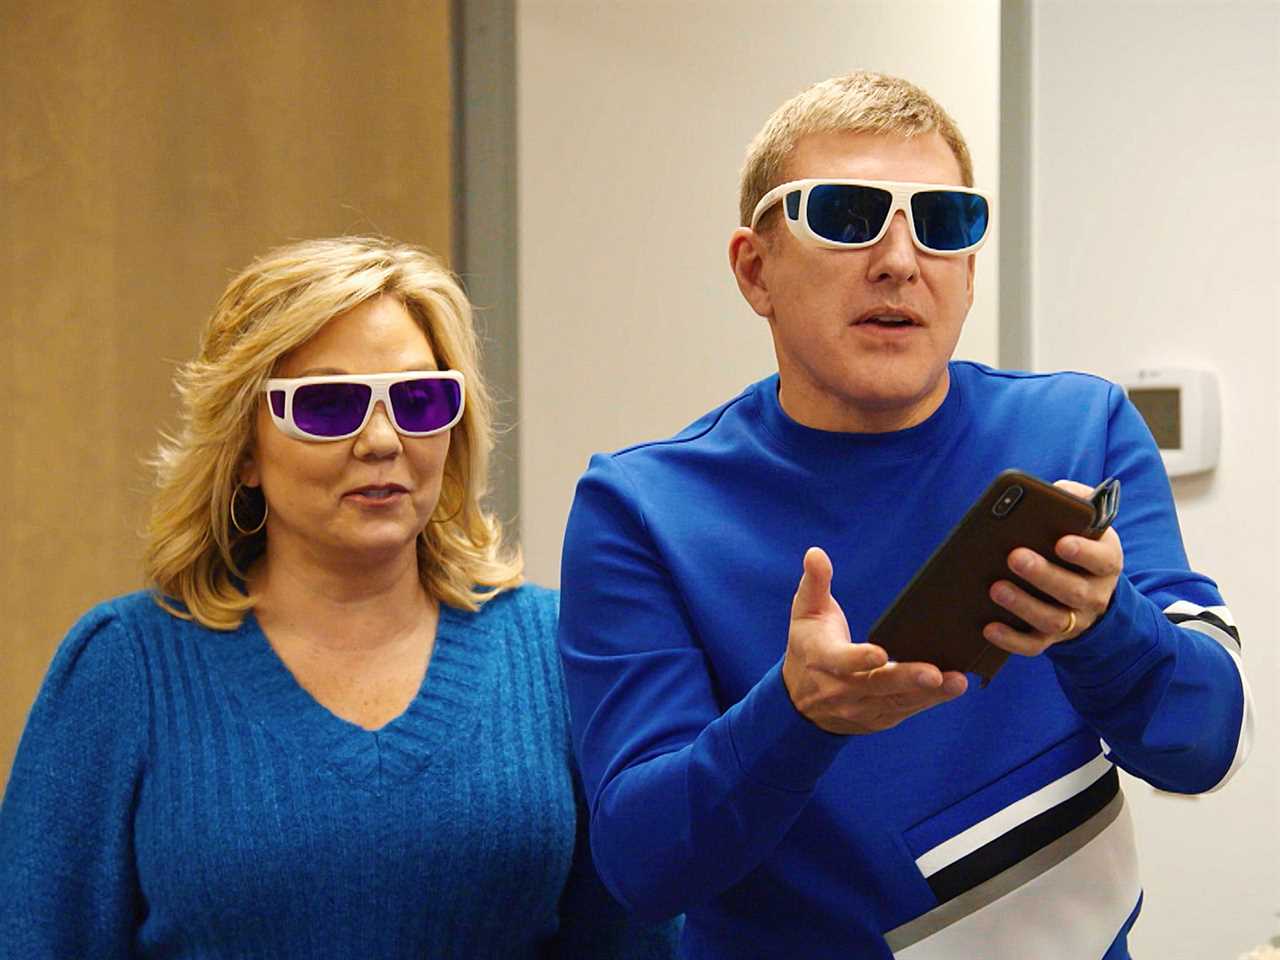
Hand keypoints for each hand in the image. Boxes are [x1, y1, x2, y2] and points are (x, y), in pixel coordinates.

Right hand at [781, 547, 967, 734]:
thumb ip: (815, 583)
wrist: (800, 702)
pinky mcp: (879, 719)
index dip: (859, 658)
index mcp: (823, 660)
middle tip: (935, 673)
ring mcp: (861, 709)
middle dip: (906, 680)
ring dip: (928, 694)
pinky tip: (952, 687)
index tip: (880, 652)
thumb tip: (816, 553)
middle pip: (877, 686)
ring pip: (897, 702)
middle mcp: (841, 690)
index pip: (841, 662)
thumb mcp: (806, 613)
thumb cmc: (808, 646)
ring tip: (957, 681)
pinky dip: (929, 701)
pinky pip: (906, 710)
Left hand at [983, 479, 1124, 656]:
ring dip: (1023, 605)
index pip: (1102, 559)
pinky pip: (1033, 645)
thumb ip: (1073, 500)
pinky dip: (1011, 639)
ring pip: (1053, 620)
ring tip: (995, 588)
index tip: (1061, 542)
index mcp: (1106, 561)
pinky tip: (988, 627)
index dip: (1084, 553)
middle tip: (1014, 556)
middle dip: (1043, 574)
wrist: (1087, 586)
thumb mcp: (1083, 520)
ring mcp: (1074, 620)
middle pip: (1074, 590)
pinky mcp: (1052, 638)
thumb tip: (1053, 491)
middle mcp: (1095, 594)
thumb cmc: (1074, 540)